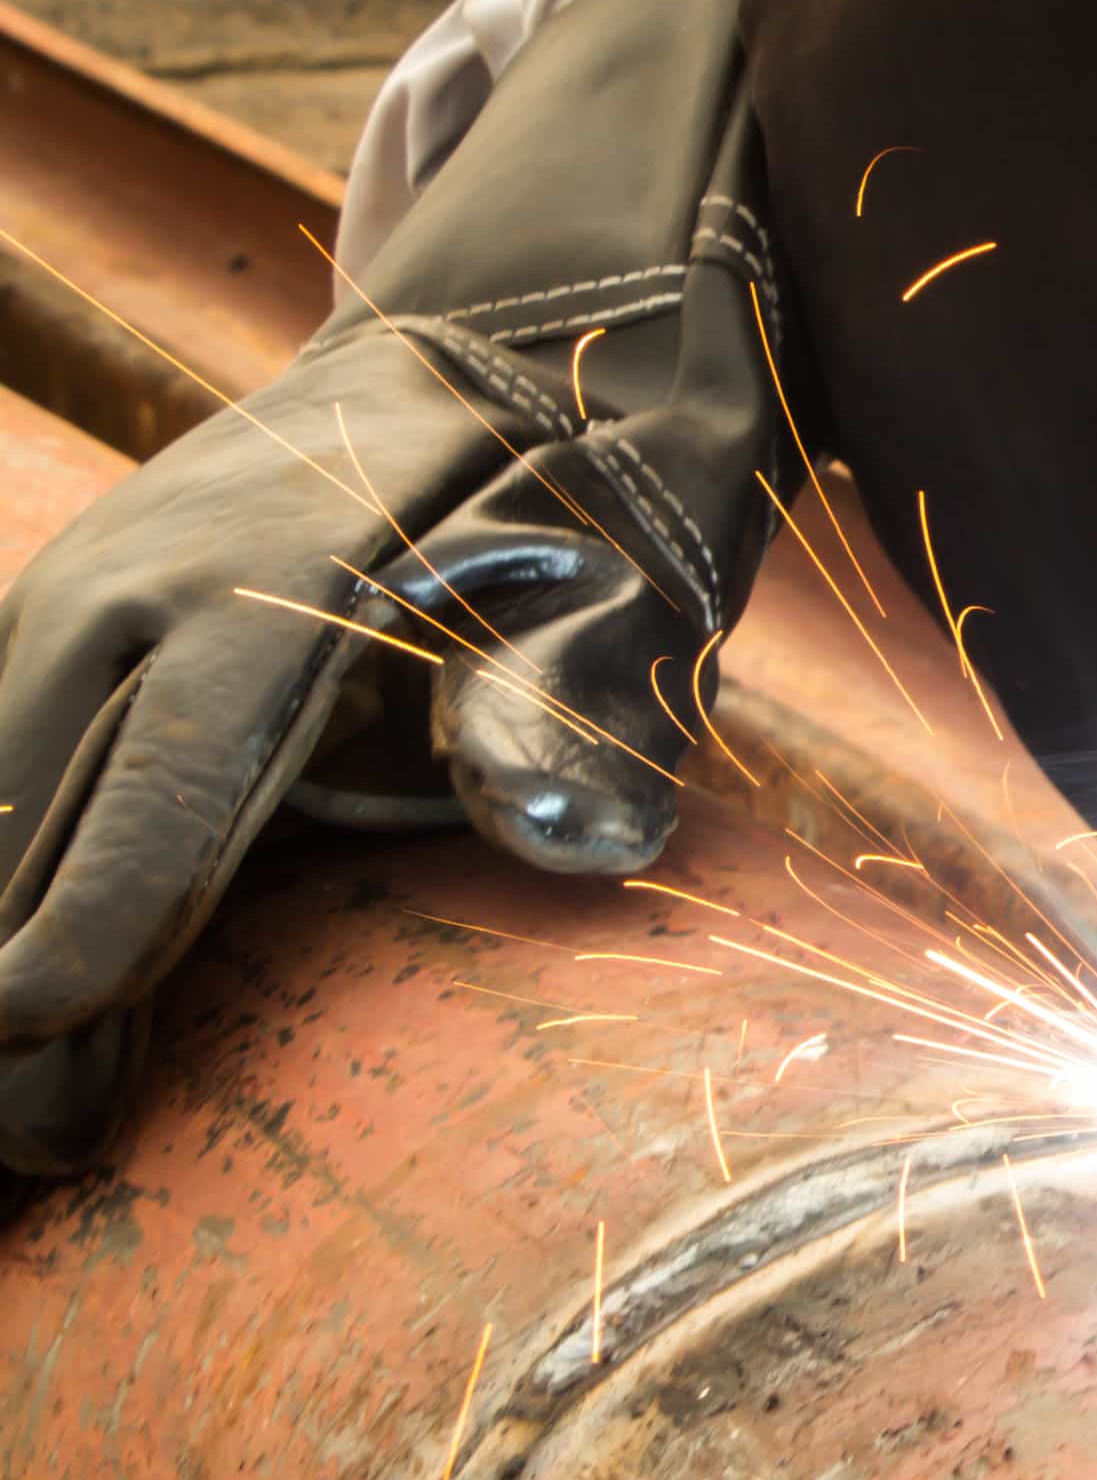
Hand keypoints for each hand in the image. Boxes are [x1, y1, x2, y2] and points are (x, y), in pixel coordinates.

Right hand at [0, 0, 797, 1172]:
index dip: (96, 906)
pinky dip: (23, 872)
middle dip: (12, 975)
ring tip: (26, 1128)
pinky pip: (22, 761)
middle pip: (33, 794)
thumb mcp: (648, 565)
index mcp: (285, 567)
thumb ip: (588, 699)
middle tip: (24, 1157)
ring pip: (1, 784)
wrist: (528, 322)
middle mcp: (149, 569)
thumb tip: (549, 832)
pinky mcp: (93, 612)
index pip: (173, 763)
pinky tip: (39, 1008)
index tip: (28, 1029)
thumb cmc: (606, 471)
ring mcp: (99, 582)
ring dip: (5, 934)